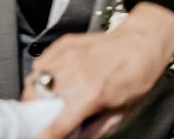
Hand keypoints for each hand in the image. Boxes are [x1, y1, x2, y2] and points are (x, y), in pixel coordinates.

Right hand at [23, 4, 173, 138]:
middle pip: (35, 98)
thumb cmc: (137, 76)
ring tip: (45, 96)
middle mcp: (73, 75)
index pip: (57, 124)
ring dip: (35, 92)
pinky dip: (40, 72)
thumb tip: (77, 136)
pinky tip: (52, 77)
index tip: (39, 136)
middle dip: (33, 109)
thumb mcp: (120, 111)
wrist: (141, 44)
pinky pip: (40, 62)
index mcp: (90, 95)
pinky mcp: (63, 44)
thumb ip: (95, 128)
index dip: (44, 135)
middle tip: (41, 114)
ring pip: (33, 78)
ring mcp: (66, 56)